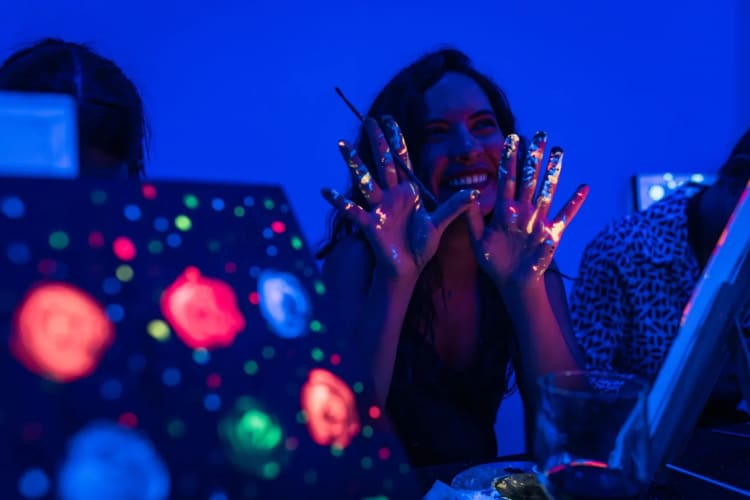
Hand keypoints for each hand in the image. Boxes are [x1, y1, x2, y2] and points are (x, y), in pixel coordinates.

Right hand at [322, 117, 477, 279]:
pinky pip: (353, 210)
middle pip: (382, 163)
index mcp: (408, 191)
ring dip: (354, 163)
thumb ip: (454, 206)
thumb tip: (475, 192)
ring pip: (365, 180)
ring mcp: (378, 208)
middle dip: (376, 141)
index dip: (395, 139)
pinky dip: (341, 202)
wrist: (408, 268)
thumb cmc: (421, 245)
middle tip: (368, 120)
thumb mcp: (439, 223)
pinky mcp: (370, 224)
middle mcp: (391, 195)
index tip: (388, 120)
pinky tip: (327, 191)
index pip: (401, 159)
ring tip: (342, 145)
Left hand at [466, 131, 587, 287]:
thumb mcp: (478, 239)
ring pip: (547, 191)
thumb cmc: (493, 260)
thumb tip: (466, 196)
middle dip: (534, 157)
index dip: (510, 159)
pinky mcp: (552, 234)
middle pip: (530, 179)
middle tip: (540, 134)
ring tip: (559, 152)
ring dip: (553, 173)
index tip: (512, 138)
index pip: (507, 179)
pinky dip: (574, 204)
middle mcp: (523, 210)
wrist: (511, 281)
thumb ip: (472, 218)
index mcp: (505, 210)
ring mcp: (538, 220)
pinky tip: (583, 188)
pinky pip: (565, 216)